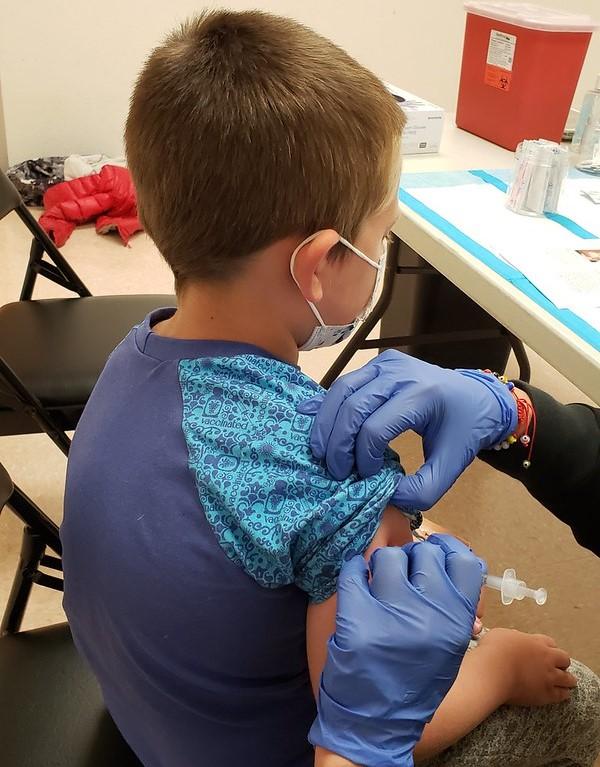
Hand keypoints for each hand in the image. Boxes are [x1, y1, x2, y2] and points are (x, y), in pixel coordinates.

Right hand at [299, 350, 516, 511]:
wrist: (478, 397)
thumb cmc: (464, 430)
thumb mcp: (452, 466)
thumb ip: (423, 490)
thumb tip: (386, 495)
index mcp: (422, 396)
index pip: (375, 427)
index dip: (363, 457)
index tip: (366, 476)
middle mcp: (400, 373)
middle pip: (352, 406)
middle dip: (337, 443)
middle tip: (335, 471)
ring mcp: (386, 363)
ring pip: (341, 390)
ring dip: (325, 424)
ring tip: (321, 453)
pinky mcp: (377, 364)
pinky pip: (344, 383)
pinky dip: (326, 404)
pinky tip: (311, 421)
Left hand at [309, 535, 485, 766]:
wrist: (375, 726)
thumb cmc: (414, 684)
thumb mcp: (449, 649)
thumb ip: (453, 606)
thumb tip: (445, 562)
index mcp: (456, 623)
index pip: (465, 561)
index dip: (448, 550)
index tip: (436, 552)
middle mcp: (429, 615)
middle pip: (423, 553)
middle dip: (412, 559)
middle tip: (403, 575)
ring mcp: (392, 615)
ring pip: (388, 557)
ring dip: (382, 566)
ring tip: (378, 584)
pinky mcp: (356, 618)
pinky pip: (353, 570)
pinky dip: (353, 571)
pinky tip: (357, 581)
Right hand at [477, 628, 576, 705]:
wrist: (493, 672)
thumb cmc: (493, 651)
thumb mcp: (502, 634)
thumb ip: (513, 636)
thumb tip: (515, 638)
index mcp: (536, 642)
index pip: (551, 643)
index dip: (550, 648)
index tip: (547, 652)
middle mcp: (547, 658)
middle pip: (564, 659)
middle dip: (562, 663)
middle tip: (558, 667)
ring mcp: (548, 677)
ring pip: (568, 678)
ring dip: (568, 679)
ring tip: (568, 682)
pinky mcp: (546, 694)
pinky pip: (562, 695)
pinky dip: (564, 694)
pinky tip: (563, 694)